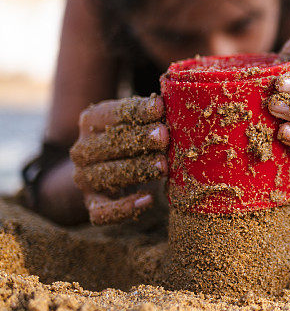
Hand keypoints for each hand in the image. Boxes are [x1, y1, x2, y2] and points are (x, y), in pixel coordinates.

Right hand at [69, 95, 167, 224]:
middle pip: (108, 144)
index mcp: (91, 121)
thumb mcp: (141, 121)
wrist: (112, 169)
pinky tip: (147, 200)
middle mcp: (82, 149)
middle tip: (165, 136)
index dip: (136, 110)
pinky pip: (101, 212)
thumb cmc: (137, 137)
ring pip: (106, 175)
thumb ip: (156, 112)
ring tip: (164, 166)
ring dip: (136, 170)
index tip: (162, 107)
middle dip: (138, 140)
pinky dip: (122, 209)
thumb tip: (185, 98)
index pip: (111, 113)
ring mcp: (85, 178)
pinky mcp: (93, 204)